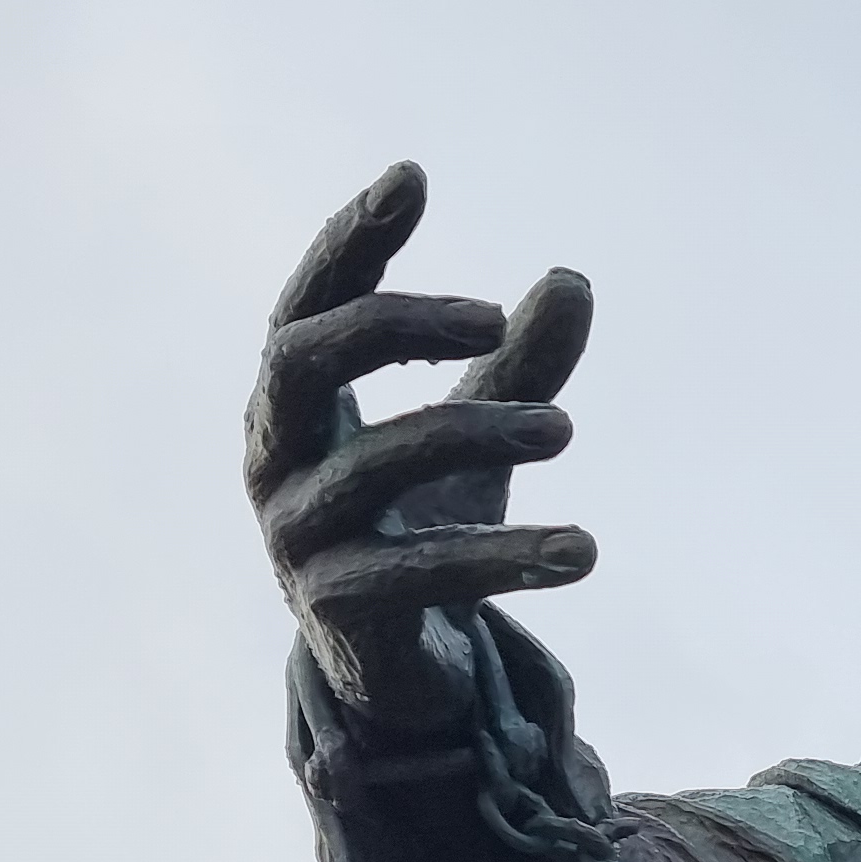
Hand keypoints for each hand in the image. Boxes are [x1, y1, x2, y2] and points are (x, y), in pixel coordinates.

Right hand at [249, 162, 596, 728]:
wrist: (401, 683)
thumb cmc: (418, 538)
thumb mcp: (469, 447)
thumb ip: (513, 367)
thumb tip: (570, 279)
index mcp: (298, 411)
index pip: (306, 306)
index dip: (349, 241)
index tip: (413, 179)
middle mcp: (277, 463)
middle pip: (303, 358)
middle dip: (396, 323)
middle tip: (494, 319)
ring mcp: (297, 540)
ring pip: (378, 463)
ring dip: (476, 432)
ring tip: (565, 428)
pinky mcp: (340, 612)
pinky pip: (422, 570)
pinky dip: (508, 556)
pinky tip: (583, 551)